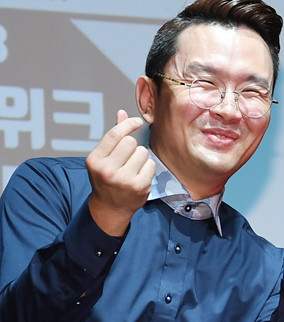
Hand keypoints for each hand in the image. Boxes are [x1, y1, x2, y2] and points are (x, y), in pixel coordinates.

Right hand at [86, 110, 155, 235]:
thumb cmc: (106, 179)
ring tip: (132, 168)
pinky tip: (139, 176)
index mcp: (95, 160)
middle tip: (127, 158)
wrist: (110, 208)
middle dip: (132, 146)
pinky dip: (148, 168)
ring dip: (141, 157)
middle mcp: (107, 170)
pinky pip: (151, 164)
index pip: (114, 134)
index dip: (128, 124)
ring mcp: (124, 179)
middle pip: (131, 142)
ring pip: (143, 152)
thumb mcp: (103, 157)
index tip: (136, 122)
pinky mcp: (139, 186)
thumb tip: (122, 113)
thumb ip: (113, 136)